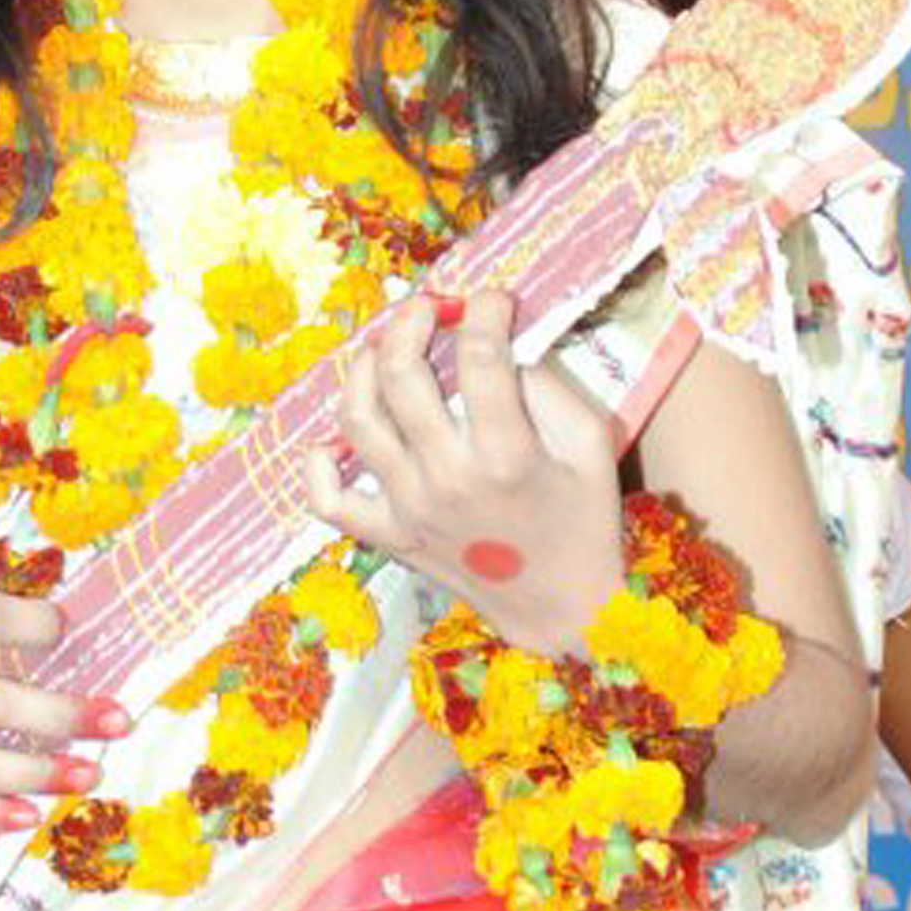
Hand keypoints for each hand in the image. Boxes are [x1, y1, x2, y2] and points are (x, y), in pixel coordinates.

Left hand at [299, 286, 624, 654]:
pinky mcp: (389, 535)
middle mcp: (448, 477)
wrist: (563, 610)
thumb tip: (500, 345)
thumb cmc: (585, 522)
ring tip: (384, 350)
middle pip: (403, 376)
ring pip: (357, 420)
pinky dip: (320, 464)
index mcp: (507, 455)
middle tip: (428, 307)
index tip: (493, 300)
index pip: (480, 357)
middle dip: (411, 322)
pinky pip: (327, 499)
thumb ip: (548, 389)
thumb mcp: (590, 446)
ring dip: (364, 370)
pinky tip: (338, 438)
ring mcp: (410, 508)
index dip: (485, 311)